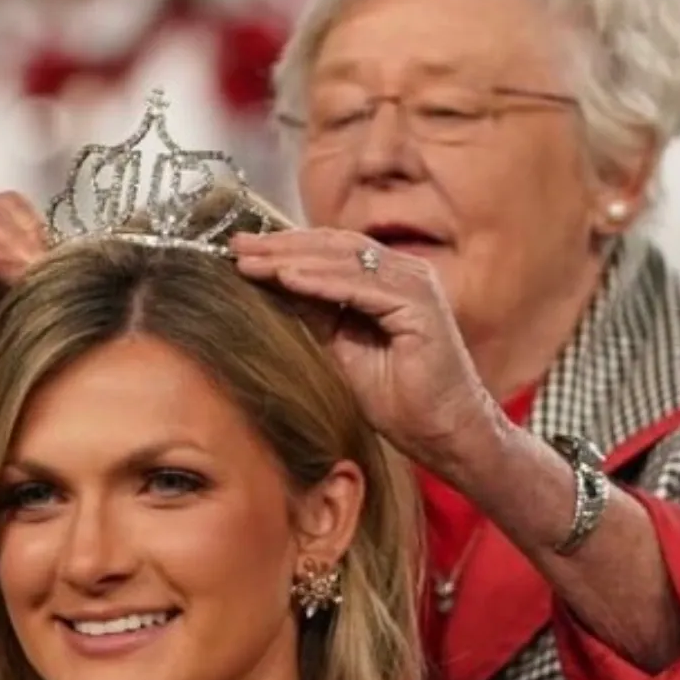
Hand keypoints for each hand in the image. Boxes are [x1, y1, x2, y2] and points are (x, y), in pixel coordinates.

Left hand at [231, 229, 501, 480]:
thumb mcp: (342, 348)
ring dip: (292, 259)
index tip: (240, 250)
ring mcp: (416, 284)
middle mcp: (404, 273)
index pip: (328, 251)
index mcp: (387, 279)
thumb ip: (316, 314)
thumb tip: (274, 289)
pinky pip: (361, 287)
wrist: (443, 433)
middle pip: (332, 247)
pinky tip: (287, 279)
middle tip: (236, 246)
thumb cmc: (399, 399)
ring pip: (343, 260)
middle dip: (280, 246)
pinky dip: (321, 281)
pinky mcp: (420, 305)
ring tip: (251, 261)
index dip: (283, 247)